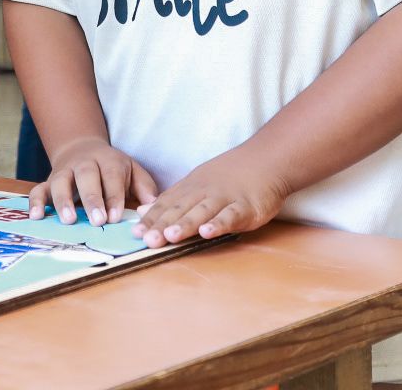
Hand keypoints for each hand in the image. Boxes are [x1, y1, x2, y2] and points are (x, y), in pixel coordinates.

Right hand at [26, 139, 158, 228]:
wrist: (83, 149)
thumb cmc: (112, 168)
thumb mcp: (132, 170)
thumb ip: (144, 186)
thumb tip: (154, 205)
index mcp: (108, 160)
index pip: (112, 176)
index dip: (114, 196)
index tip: (116, 217)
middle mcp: (84, 163)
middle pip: (87, 176)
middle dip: (92, 199)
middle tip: (97, 220)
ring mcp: (64, 172)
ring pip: (60, 182)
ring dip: (63, 200)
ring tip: (69, 220)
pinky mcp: (49, 181)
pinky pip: (38, 189)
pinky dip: (35, 202)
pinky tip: (36, 217)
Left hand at [135, 147, 288, 248]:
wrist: (266, 160)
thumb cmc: (230, 175)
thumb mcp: (197, 182)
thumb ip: (172, 199)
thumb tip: (143, 210)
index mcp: (191, 188)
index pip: (167, 204)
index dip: (151, 219)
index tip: (135, 233)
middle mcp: (204, 192)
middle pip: (181, 210)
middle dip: (162, 225)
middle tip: (146, 239)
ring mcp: (225, 199)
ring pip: (202, 212)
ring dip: (186, 224)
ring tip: (170, 236)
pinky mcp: (246, 207)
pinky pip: (231, 216)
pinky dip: (219, 224)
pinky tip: (208, 232)